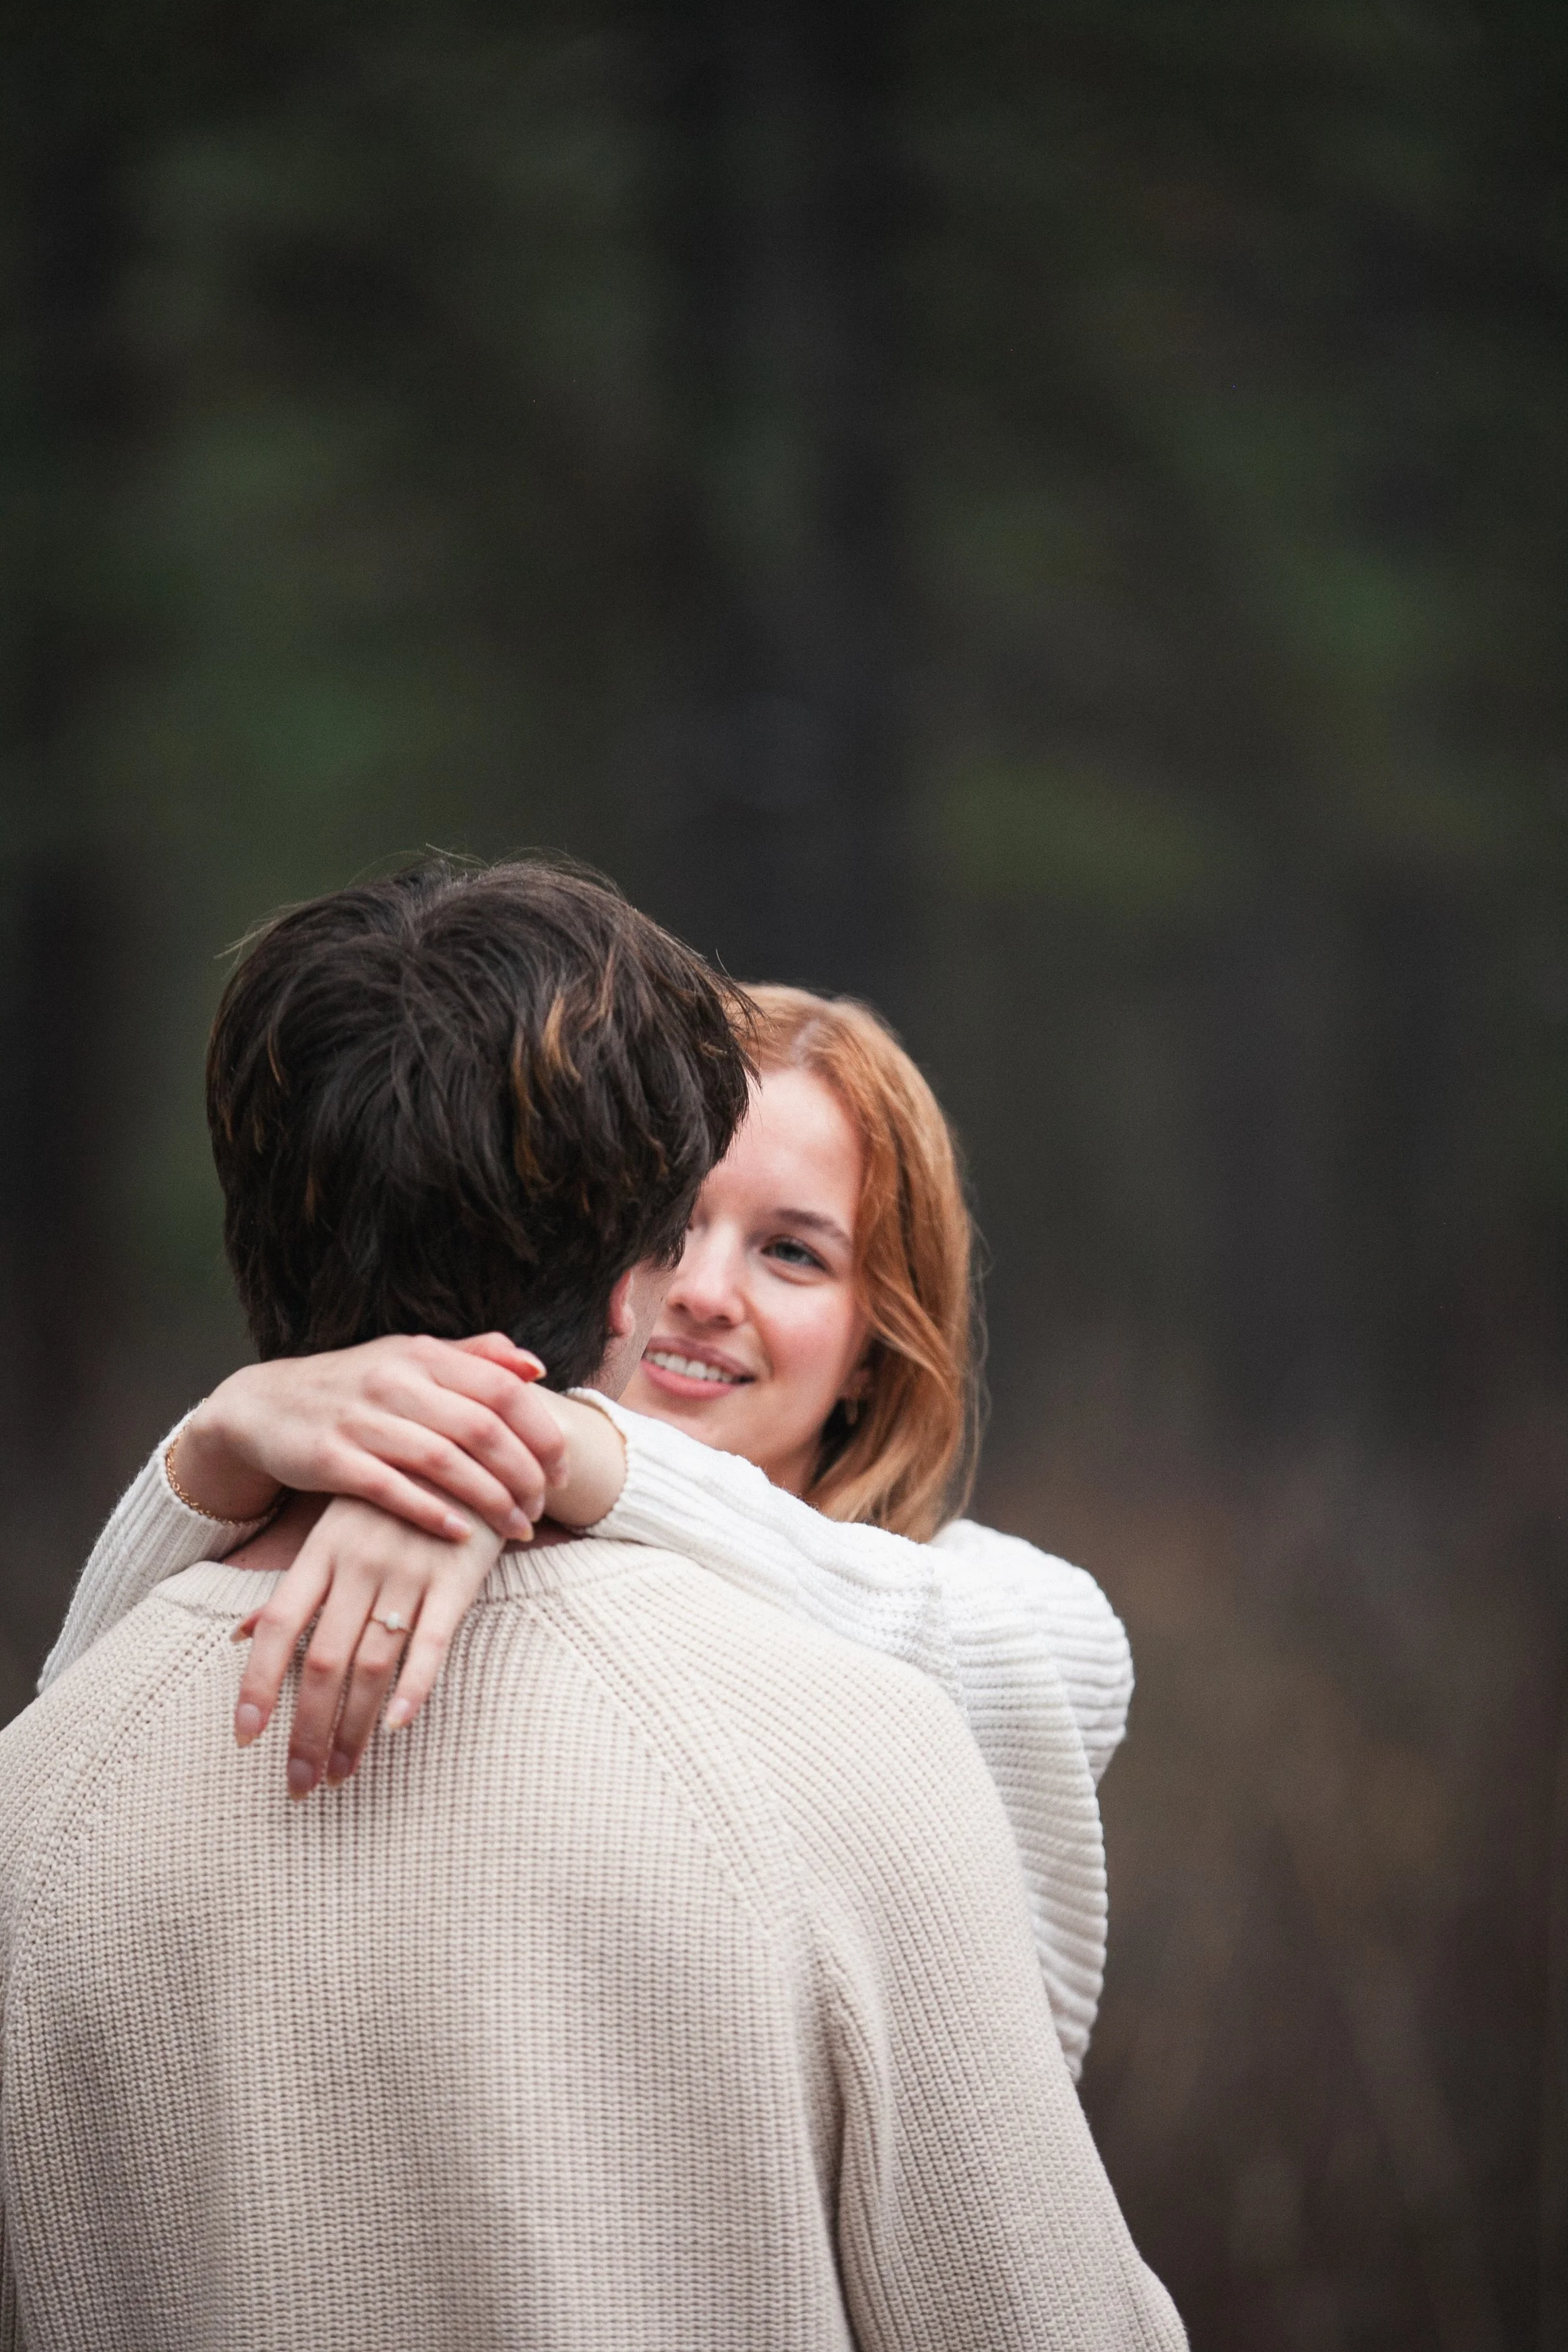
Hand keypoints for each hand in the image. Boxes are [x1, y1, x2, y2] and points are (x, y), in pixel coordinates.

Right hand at [173, 1333, 567, 1541]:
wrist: (262, 1405)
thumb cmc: (353, 1386)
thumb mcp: (409, 1358)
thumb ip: (473, 1359)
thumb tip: (534, 1368)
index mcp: (422, 1354)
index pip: (504, 1390)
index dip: (542, 1433)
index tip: (562, 1471)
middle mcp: (394, 1381)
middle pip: (483, 1429)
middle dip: (525, 1475)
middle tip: (543, 1509)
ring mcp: (360, 1420)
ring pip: (445, 1461)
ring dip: (490, 1500)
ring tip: (516, 1528)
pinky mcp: (329, 1459)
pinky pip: (391, 1489)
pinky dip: (433, 1512)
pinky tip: (462, 1535)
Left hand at [231, 1492, 503, 1793]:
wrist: (470, 1447)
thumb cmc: (393, 1498)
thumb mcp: (333, 1529)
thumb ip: (291, 1585)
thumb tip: (238, 1635)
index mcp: (322, 1552)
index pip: (278, 1626)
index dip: (258, 1684)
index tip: (246, 1738)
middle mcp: (359, 1563)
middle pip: (322, 1660)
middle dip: (307, 1730)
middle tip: (300, 1783)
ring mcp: (409, 1570)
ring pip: (372, 1661)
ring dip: (354, 1726)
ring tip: (343, 1771)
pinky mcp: (457, 1577)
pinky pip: (433, 1640)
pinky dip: (415, 1684)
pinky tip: (399, 1724)